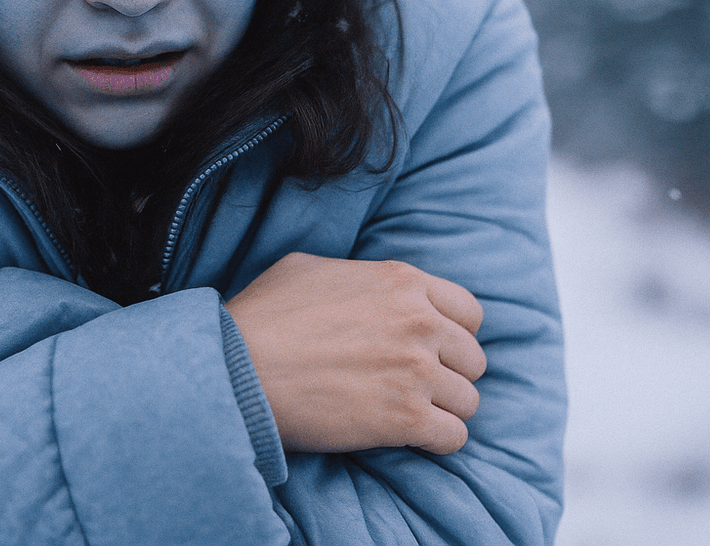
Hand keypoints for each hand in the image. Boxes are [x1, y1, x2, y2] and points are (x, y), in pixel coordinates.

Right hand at [224, 253, 485, 454]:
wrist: (238, 368)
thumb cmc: (262, 316)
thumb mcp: (308, 268)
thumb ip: (356, 275)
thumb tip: (367, 289)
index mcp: (401, 282)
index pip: (469, 311)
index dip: (452, 333)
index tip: (430, 348)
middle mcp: (419, 323)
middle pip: (472, 359)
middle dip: (448, 373)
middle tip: (413, 384)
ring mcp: (416, 372)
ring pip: (468, 400)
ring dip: (441, 409)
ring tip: (406, 412)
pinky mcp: (405, 419)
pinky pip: (453, 437)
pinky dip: (436, 441)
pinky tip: (407, 436)